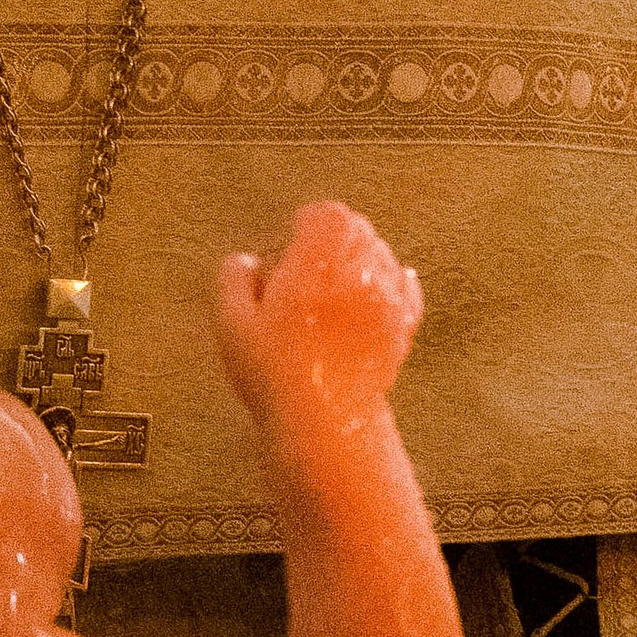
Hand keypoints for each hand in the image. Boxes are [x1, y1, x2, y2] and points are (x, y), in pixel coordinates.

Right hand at [212, 200, 421, 426]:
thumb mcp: (232, 322)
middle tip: (304, 273)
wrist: (326, 423)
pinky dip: (389, 284)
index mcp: (318, 262)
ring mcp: (387, 298)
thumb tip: (248, 261)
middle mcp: (360, 272)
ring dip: (356, 262)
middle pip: (356, 229)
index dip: (303, 226)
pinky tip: (368, 299)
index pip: (326, 213)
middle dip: (329, 243)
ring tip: (328, 296)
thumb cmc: (276, 375)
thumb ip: (235, 277)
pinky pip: (404, 286)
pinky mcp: (403, 325)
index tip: (288, 247)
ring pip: (380, 254)